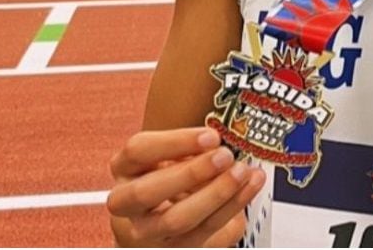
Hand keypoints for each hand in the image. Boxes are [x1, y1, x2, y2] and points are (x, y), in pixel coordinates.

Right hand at [108, 127, 265, 246]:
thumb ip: (191, 147)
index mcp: (124, 168)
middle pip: (147, 191)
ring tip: (245, 173)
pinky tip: (248, 190)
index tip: (211, 136)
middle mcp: (127, 203)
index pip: (138, 151)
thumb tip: (221, 141)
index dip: (175, 142)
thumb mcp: (173, 154)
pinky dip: (230, 211)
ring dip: (217, 194)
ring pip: (175, 220)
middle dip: (192, 173)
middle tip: (226, 157)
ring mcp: (145, 232)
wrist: (161, 219)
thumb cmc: (172, 176)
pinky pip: (201, 236)